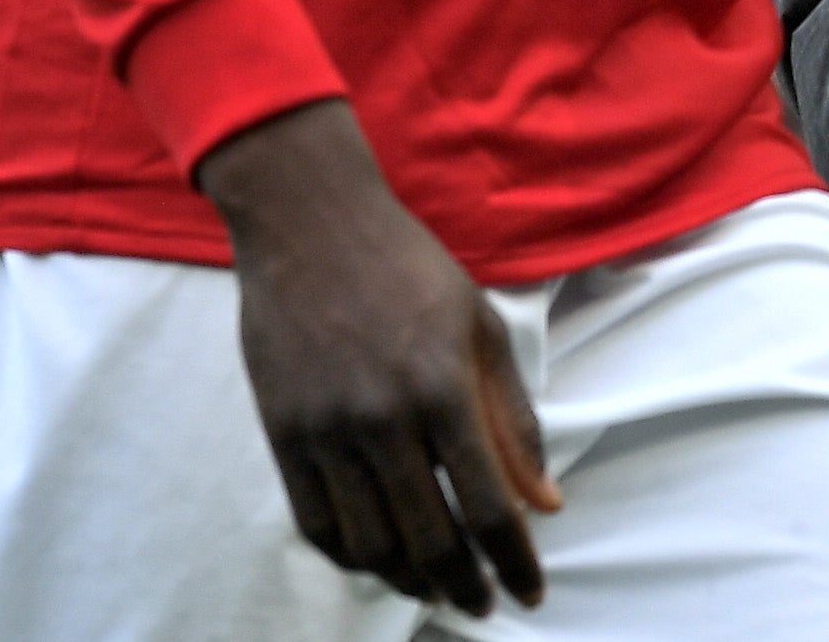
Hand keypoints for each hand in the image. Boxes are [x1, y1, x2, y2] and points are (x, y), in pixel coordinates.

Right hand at [197, 101, 557, 613]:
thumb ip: (514, 420)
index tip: (529, 594)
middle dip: (463, 587)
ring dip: (408, 580)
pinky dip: (351, 556)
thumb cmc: (409, 268)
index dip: (513, 562)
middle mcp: (384, 418)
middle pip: (429, 540)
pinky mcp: (283, 434)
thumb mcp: (481, 328)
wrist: (309, 224)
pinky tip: (378, 558)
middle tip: (481, 604)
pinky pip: (317, 524)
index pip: (487, 506)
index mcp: (443, 387)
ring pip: (370, 545)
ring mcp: (326, 430)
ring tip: (434, 586)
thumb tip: (546, 503)